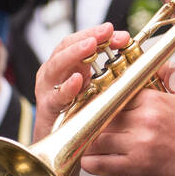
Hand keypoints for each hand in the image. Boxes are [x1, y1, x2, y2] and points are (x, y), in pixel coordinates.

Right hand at [33, 22, 130, 142]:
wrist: (59, 144)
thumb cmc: (77, 112)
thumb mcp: (93, 85)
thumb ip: (107, 66)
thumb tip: (128, 44)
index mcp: (66, 64)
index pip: (79, 40)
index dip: (97, 33)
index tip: (116, 31)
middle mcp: (54, 72)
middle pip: (66, 46)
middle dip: (87, 37)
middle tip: (107, 31)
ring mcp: (48, 89)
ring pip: (56, 66)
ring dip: (74, 54)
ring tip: (91, 46)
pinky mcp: (47, 109)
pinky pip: (55, 97)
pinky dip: (66, 88)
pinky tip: (78, 80)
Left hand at [80, 61, 174, 175]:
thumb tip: (159, 64)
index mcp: (156, 102)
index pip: (118, 93)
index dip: (107, 99)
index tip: (101, 104)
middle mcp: (146, 120)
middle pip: (104, 114)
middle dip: (95, 119)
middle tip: (90, 123)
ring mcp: (139, 143)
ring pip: (99, 137)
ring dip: (91, 141)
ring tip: (90, 141)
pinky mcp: (135, 165)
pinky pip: (102, 161)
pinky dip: (91, 162)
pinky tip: (91, 160)